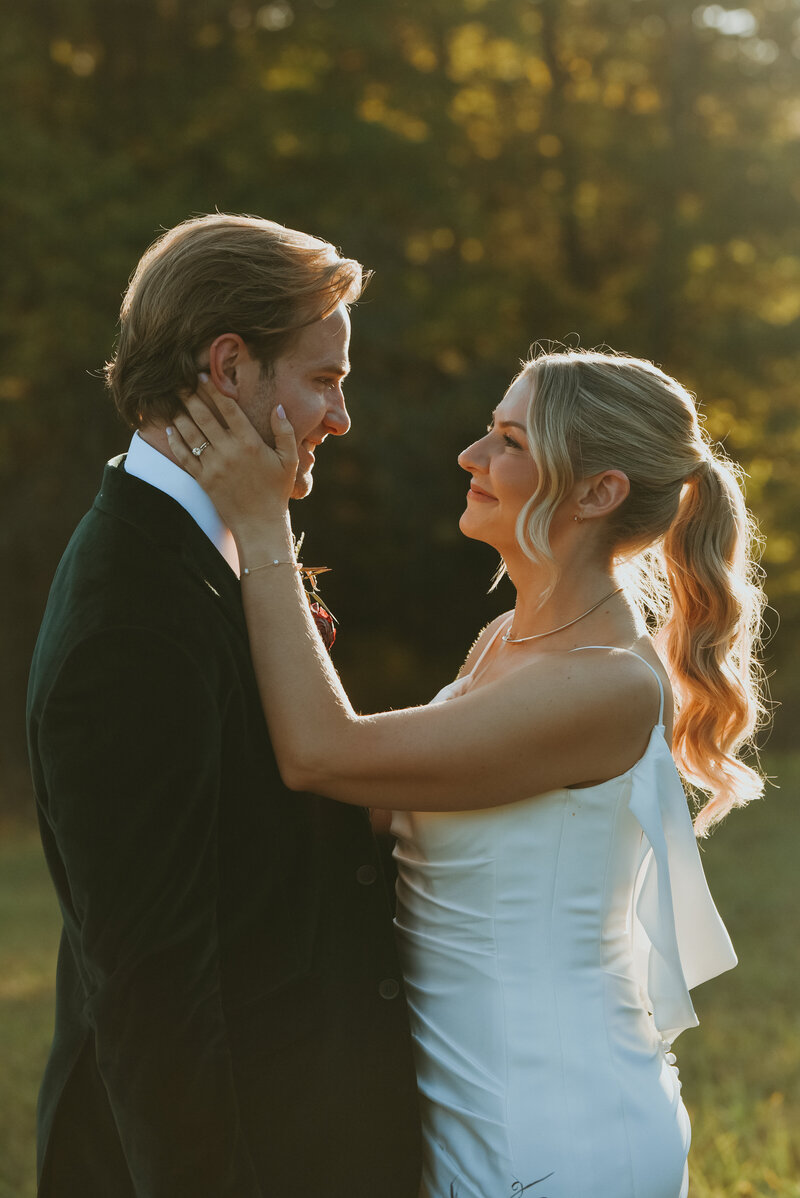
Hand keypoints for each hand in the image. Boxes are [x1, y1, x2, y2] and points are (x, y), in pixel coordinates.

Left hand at [167, 378, 297, 536]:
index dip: (214, 390)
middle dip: (190, 396)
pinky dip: (175, 441)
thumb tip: (278, 407)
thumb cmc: (276, 490)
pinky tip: (169, 429)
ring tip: (172, 400)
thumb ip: (285, 432)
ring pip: (191, 433)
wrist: (260, 523)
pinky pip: (184, 456)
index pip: (229, 409)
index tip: (202, 376)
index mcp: (250, 443)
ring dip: (180, 414)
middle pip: (204, 416)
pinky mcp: (203, 480)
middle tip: (179, 382)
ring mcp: (213, 466)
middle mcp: (229, 451)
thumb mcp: (289, 460)